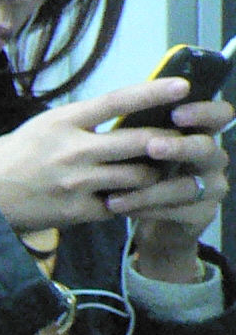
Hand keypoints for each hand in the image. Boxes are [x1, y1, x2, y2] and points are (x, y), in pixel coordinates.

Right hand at [0, 78, 198, 232]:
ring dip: (149, 175)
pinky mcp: (75, 211)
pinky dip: (126, 202)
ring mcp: (76, 182)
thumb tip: (112, 116)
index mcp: (62, 122)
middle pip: (138, 141)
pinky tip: (124, 199)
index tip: (182, 86)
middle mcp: (73, 150)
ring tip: (149, 174)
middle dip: (164, 142)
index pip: (118, 101)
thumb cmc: (3, 161)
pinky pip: (118, 206)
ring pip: (136, 176)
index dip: (154, 92)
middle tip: (173, 142)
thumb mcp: (38, 128)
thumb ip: (76, 123)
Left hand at [120, 95, 233, 281]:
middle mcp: (213, 158)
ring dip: (149, 190)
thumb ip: (140, 133)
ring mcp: (212, 187)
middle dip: (179, 147)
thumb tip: (121, 113)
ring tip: (114, 197)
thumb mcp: (140, 151)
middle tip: (152, 147)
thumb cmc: (143, 175)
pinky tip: (120, 209)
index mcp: (201, 134)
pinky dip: (147, 210)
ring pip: (187, 186)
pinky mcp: (204, 214)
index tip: (176, 112)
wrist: (150, 223)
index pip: (220, 115)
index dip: (204, 112)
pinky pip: (179, 212)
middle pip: (207, 147)